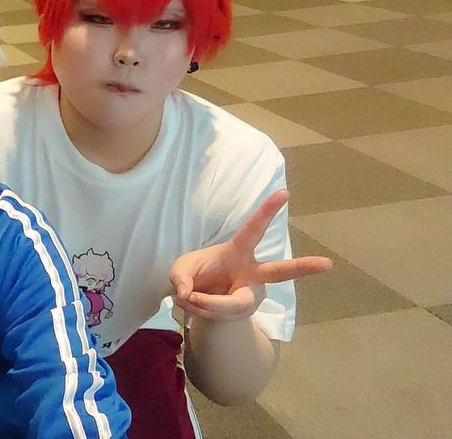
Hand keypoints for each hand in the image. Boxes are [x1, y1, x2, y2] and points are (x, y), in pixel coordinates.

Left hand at [169, 190, 332, 320]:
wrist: (198, 303)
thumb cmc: (196, 275)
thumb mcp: (180, 269)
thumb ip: (179, 276)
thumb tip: (187, 293)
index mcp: (238, 252)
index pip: (254, 229)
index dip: (267, 211)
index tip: (284, 192)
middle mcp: (252, 274)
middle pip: (279, 272)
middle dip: (303, 268)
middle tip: (328, 263)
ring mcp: (251, 295)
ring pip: (232, 304)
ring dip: (203, 302)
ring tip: (187, 296)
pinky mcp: (244, 314)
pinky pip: (220, 315)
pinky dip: (199, 310)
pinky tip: (194, 304)